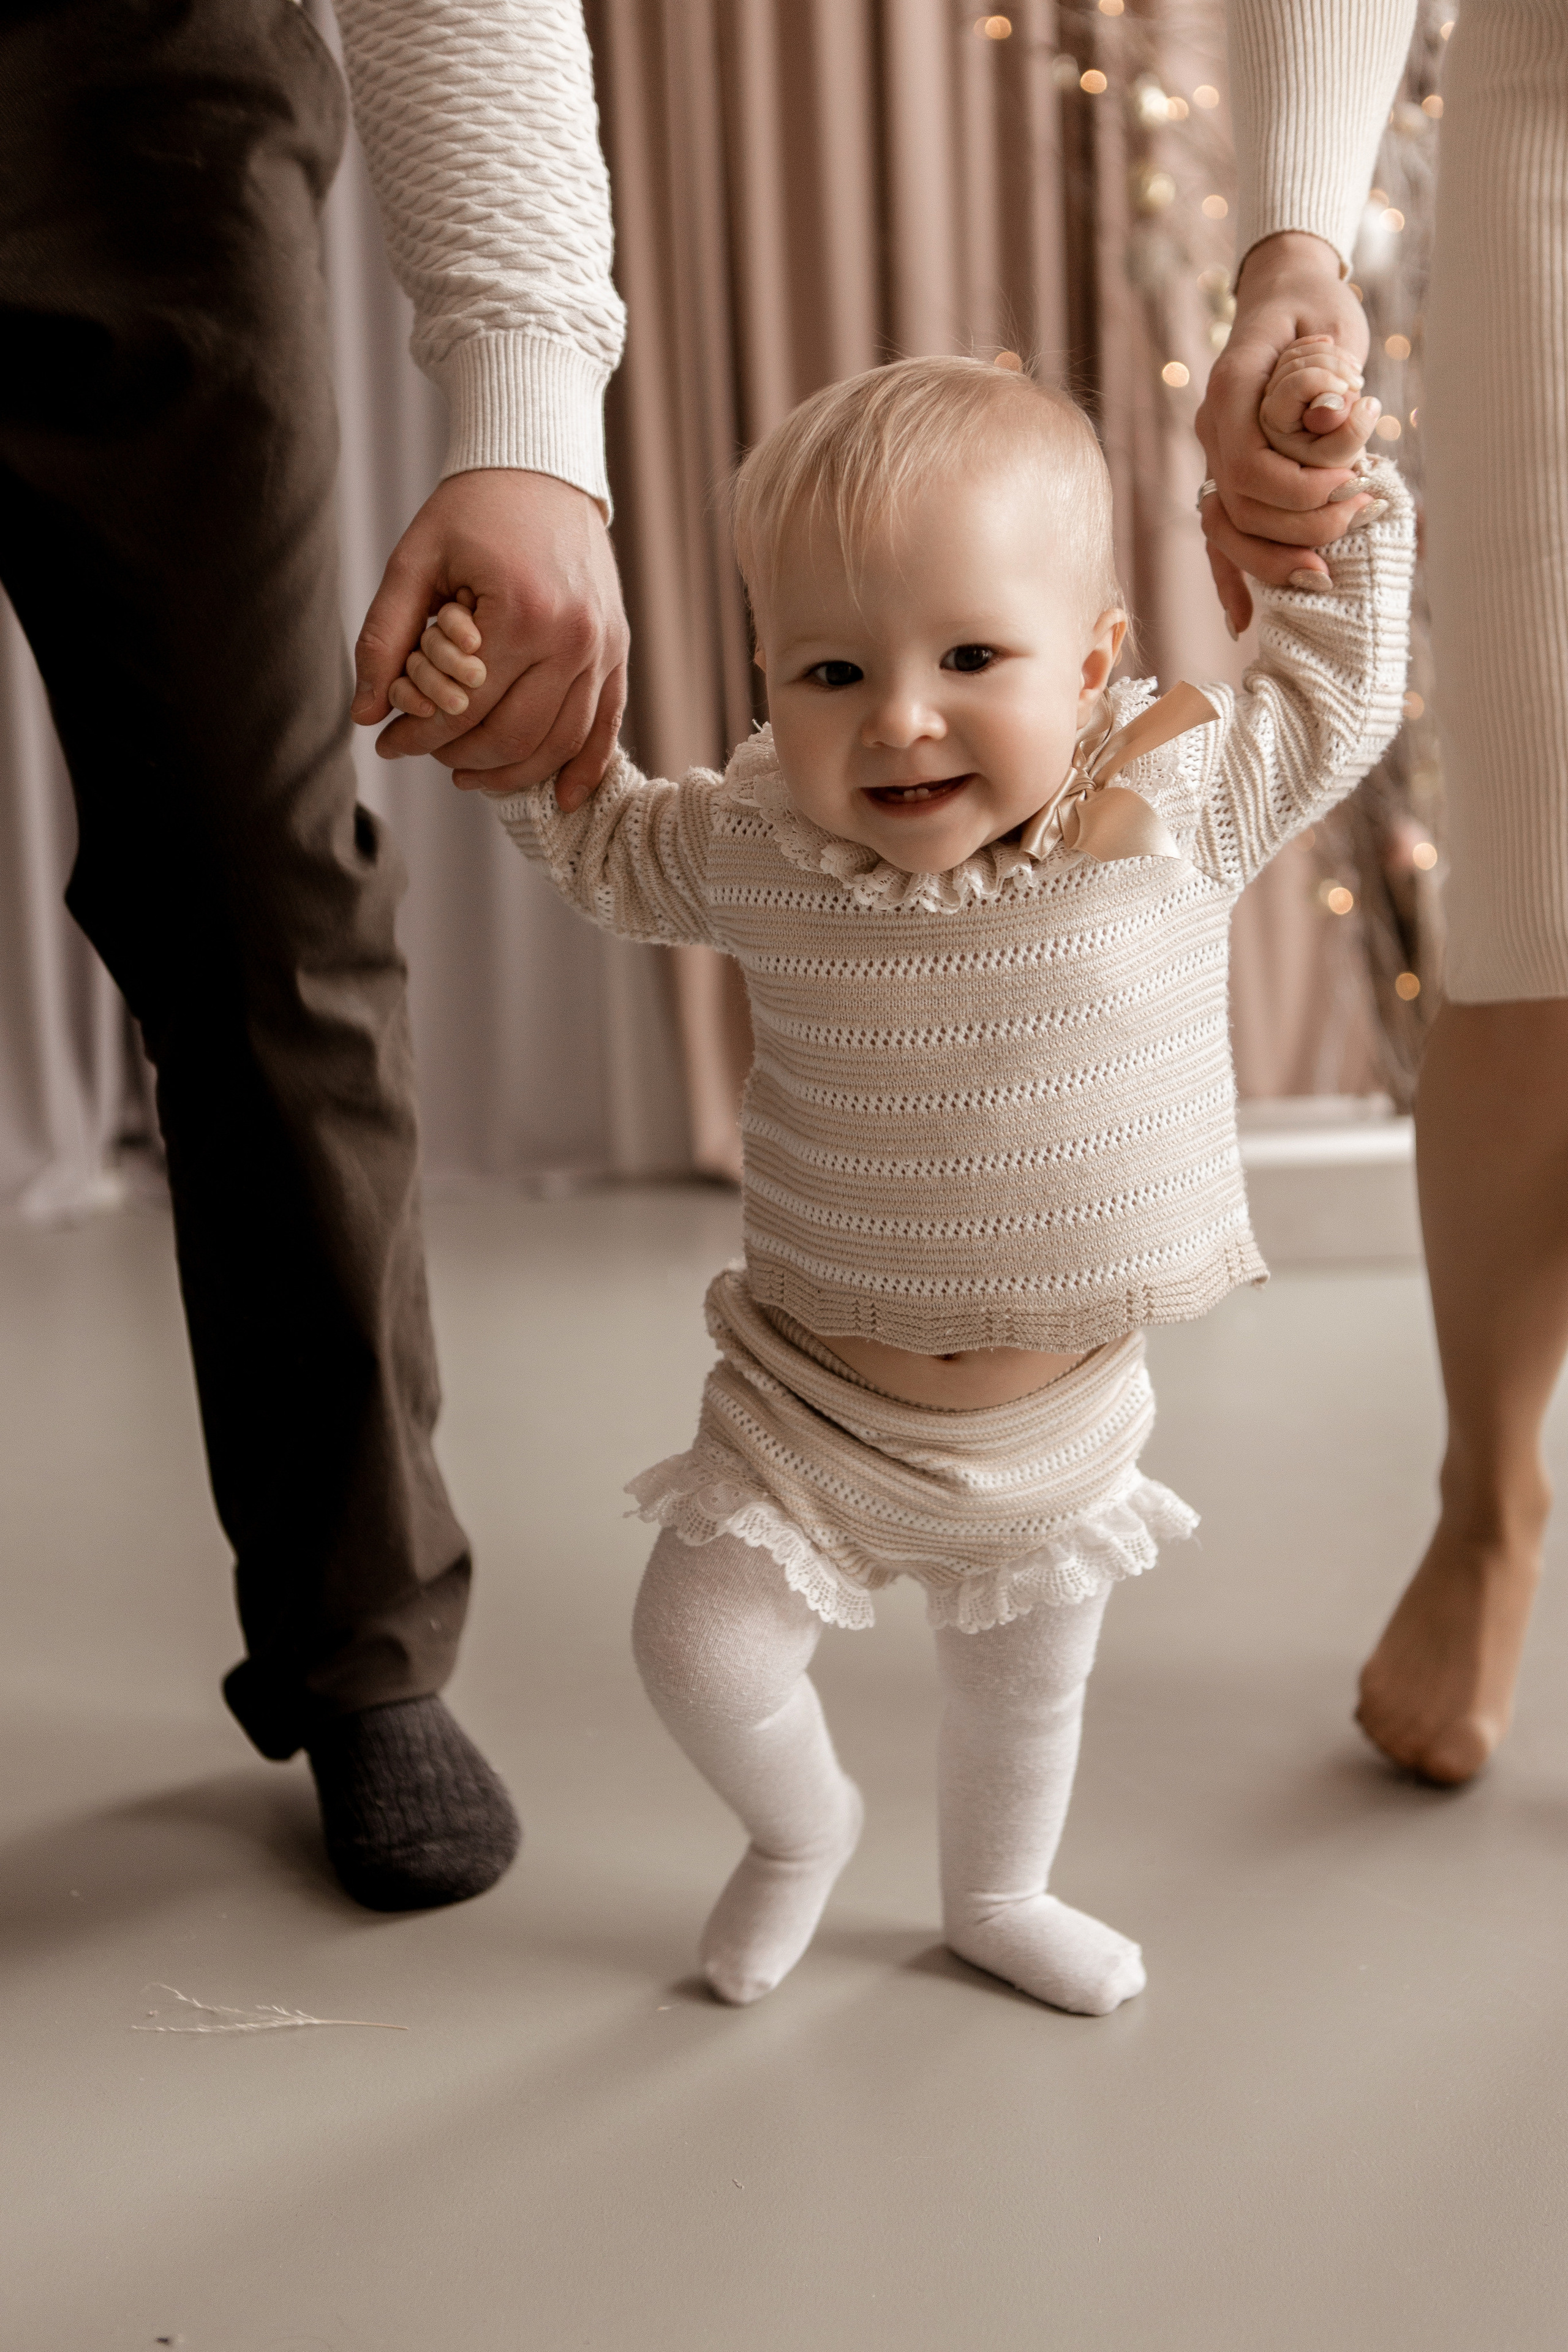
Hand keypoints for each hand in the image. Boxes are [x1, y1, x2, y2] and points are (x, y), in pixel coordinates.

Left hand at [352, 468, 628, 810]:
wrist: (541, 467)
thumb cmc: (472, 510)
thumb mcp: (414, 560)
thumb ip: (386, 637)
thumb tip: (366, 714)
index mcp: (521, 612)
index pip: (463, 708)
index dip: (418, 736)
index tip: (386, 743)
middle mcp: (572, 638)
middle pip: (511, 736)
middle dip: (457, 756)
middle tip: (422, 754)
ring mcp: (602, 648)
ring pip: (558, 743)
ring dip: (510, 772)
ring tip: (467, 773)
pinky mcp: (617, 651)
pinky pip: (606, 727)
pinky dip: (583, 768)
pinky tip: (559, 798)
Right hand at [1195, 232, 1379, 633]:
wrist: (1285, 301)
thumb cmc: (1314, 312)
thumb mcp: (1330, 326)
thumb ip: (1328, 372)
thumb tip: (1332, 417)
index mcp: (1229, 389)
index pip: (1248, 466)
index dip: (1299, 491)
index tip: (1350, 483)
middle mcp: (1211, 429)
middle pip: (1237, 508)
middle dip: (1300, 530)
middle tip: (1359, 513)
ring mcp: (1213, 456)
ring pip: (1225, 532)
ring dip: (1274, 561)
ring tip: (1327, 567)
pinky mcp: (1225, 478)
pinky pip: (1219, 538)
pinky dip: (1231, 580)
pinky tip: (1243, 622)